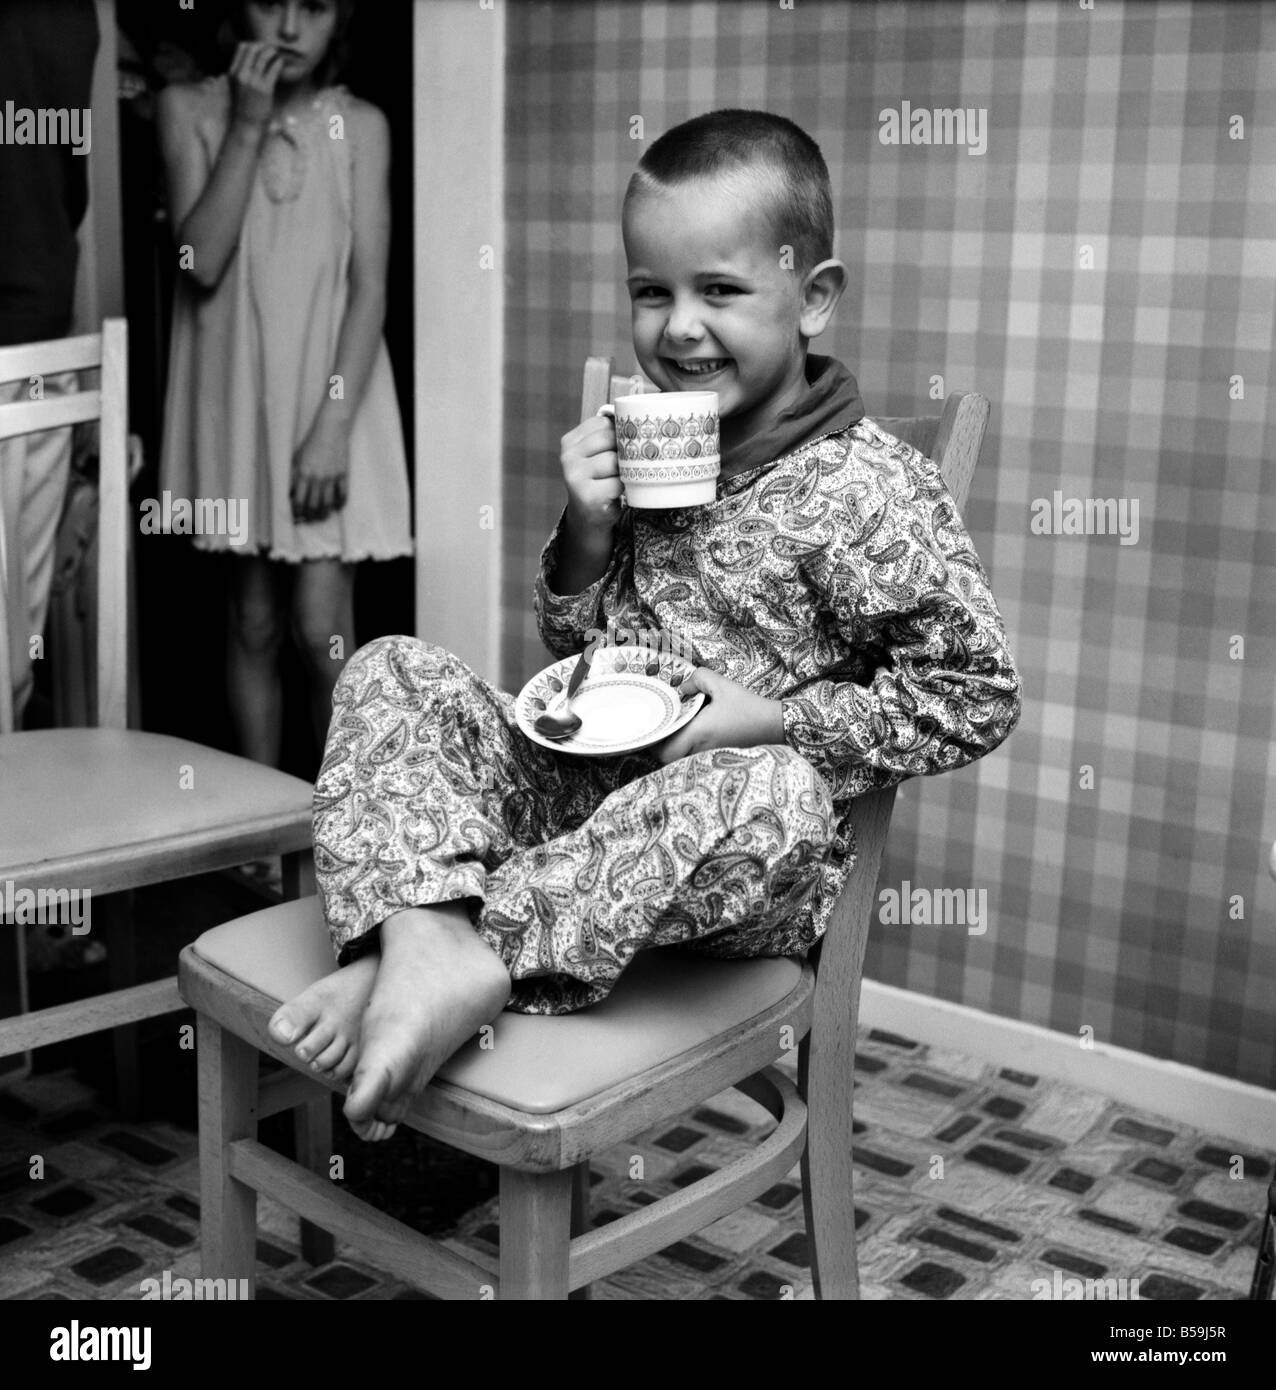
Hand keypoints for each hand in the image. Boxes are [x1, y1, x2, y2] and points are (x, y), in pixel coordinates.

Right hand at [229, 41, 283, 129]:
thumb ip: (241, 71)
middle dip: (264, 46)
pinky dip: (279, 63)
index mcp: (233, 71)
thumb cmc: (244, 105)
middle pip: (253, 49)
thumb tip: (250, 58)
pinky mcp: (265, 89)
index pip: (242, 47)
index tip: (261, 47)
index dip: (254, 43)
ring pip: (263, 57)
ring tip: (277, 54)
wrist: (246, 124)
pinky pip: (274, 69)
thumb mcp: (236, 85)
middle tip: (272, 49)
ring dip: (272, 52)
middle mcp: (242, 74)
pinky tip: (281, 63)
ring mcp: (253, 81)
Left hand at [291, 427, 347, 522]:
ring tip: (322, 516)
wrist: (331, 429)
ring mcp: (331, 477)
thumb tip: (289, 492)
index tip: (296, 516)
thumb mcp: (297, 458)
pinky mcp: (343, 475)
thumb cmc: (312, 443)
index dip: (296, 512)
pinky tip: (337, 506)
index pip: (298, 500)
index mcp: (302, 473)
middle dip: (310, 516)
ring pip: (327, 504)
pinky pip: (342, 495)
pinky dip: (340, 504)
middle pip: (312, 505)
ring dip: (324, 513)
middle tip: (309, 519)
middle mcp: (316, 478)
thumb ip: (292, 475)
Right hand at [559, 413, 621, 534]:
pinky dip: (623, 488)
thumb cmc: (599, 481)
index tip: (623, 446)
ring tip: (619, 479)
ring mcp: (575, 477)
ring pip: (614, 462)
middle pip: (609, 439)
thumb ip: (607, 436)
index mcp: (570, 442)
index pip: (602, 424)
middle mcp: (568, 457)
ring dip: (624, 471)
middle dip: (623, 451)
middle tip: (624, 464)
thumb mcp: (596, 455)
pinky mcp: (587, 497)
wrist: (588, 517)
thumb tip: (635, 416)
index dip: (619, 433)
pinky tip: (616, 493)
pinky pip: (617, 484)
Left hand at [652, 666, 785, 765]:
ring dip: (674, 747)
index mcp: (699, 733)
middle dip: (661, 746)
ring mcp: (710, 756)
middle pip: (669, 758)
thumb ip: (698, 679)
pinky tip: (692, 733)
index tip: (652, 728)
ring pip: (681, 759)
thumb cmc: (749, 707)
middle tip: (661, 728)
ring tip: (675, 728)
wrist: (775, 725)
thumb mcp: (723, 685)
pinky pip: (694, 757)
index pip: (665, 751)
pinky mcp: (717, 757)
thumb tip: (681, 688)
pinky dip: (687, 749)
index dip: (654, 743)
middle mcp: (702, 749)